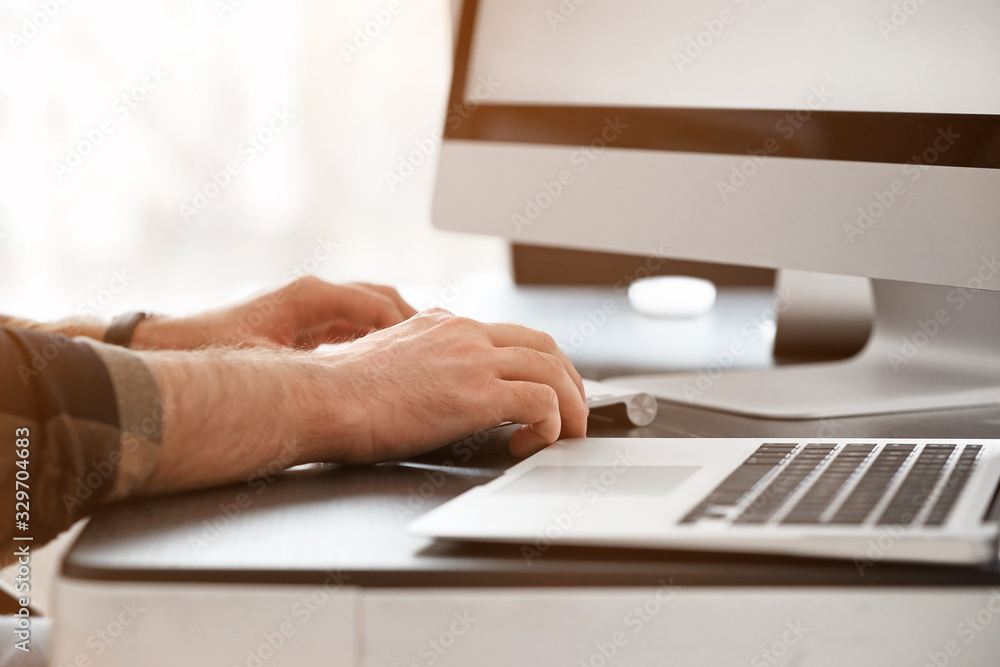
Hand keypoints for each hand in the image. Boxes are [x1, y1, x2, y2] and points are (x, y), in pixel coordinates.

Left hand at [133, 276, 416, 349]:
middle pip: (381, 299)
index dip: (407, 327)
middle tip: (434, 349)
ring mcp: (309, 305)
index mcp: (311, 296)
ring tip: (419, 354)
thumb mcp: (267, 362)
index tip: (431, 347)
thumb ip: (315, 364)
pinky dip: (374, 336)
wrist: (171, 346)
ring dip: (395, 328)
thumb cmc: (212, 350)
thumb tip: (359, 372)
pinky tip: (384, 360)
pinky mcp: (303, 321)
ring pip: (369, 309)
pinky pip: (352, 322)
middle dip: (411, 323)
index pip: (377, 304)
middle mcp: (313, 294)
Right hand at [308, 309, 588, 460]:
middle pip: (543, 345)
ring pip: (552, 370)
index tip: (543, 387)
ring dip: (571, 404)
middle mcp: (463, 332)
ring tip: (570, 433)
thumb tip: (426, 388)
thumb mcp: (383, 361)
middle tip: (574, 409)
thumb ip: (415, 363)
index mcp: (441, 323)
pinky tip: (532, 444)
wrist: (318, 398)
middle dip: (568, 378)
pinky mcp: (477, 393)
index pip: (509, 335)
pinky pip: (541, 402)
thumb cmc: (337, 392)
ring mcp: (472, 359)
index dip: (536, 362)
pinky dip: (552, 424)